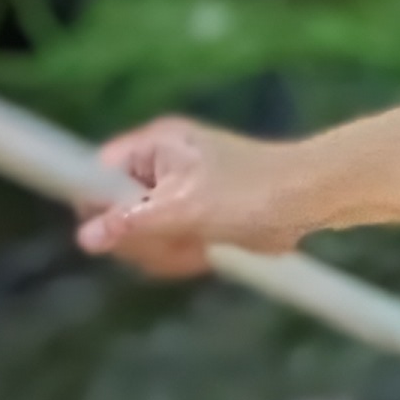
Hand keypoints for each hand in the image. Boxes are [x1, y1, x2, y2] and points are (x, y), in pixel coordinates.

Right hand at [77, 118, 315, 278]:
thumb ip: (133, 222)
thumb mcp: (187, 209)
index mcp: (153, 146)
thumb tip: (86, 238)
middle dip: (142, 239)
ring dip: (163, 251)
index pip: (94, 177)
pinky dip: (178, 254)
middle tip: (176, 244)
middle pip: (112, 212)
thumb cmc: (254, 192)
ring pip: (137, 234)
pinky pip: (163, 241)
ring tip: (197, 250)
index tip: (127, 232)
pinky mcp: (192, 212)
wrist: (314, 198)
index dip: (100, 210)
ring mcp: (175, 189)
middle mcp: (159, 163)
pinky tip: (204, 254)